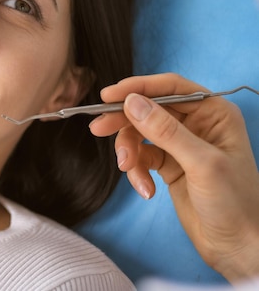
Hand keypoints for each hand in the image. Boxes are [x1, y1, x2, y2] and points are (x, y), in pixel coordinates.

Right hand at [89, 73, 258, 282]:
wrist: (238, 248)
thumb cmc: (235, 203)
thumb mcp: (201, 163)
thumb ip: (165, 131)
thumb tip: (132, 102)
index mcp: (213, 113)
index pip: (170, 88)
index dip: (138, 88)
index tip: (108, 96)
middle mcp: (196, 123)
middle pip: (148, 109)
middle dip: (124, 121)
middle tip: (98, 128)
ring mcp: (180, 144)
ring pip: (139, 133)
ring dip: (129, 151)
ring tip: (127, 169)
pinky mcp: (168, 164)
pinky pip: (141, 157)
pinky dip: (137, 171)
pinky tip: (145, 189)